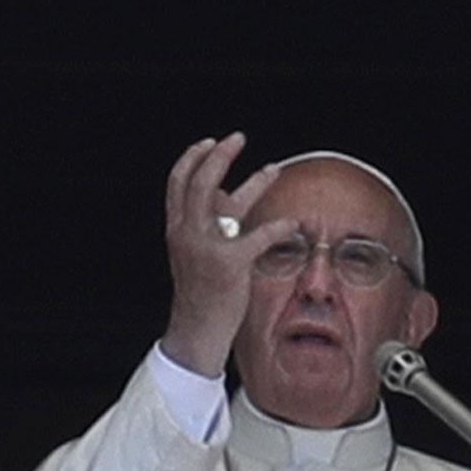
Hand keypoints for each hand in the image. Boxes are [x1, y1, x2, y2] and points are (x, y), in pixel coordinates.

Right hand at [159, 133, 295, 377]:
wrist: (196, 331)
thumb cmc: (201, 294)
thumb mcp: (194, 253)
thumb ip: (208, 223)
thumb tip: (227, 194)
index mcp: (176, 230)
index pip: (178, 183)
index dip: (192, 158)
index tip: (208, 143)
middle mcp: (187, 233)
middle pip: (201, 182)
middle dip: (220, 156)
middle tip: (238, 139)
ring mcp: (207, 247)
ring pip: (229, 201)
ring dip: (255, 181)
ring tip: (274, 169)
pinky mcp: (230, 263)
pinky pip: (259, 236)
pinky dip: (279, 227)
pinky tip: (294, 223)